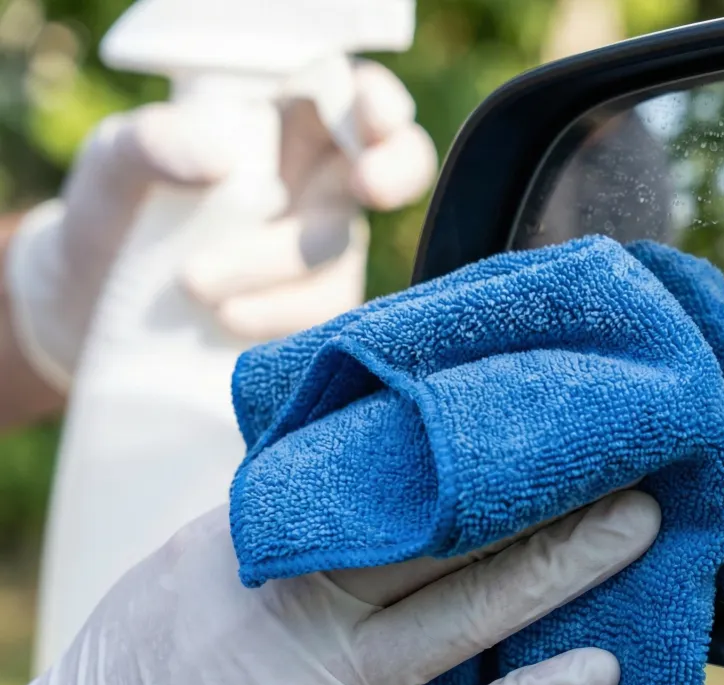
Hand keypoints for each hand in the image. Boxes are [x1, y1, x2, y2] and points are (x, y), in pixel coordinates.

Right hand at [1, 490, 660, 684]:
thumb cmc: (157, 658)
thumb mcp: (200, 556)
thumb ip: (296, 511)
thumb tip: (385, 438)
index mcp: (262, 541)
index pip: (382, 475)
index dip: (467, 440)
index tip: (533, 402)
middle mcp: (297, 609)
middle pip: (443, 532)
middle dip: (541, 489)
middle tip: (628, 445)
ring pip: (465, 615)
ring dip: (561, 566)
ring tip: (639, 524)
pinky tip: (598, 669)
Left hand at [4, 60, 436, 388]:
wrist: (94, 307)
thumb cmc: (114, 214)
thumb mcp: (113, 163)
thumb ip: (152, 143)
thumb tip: (217, 162)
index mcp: (287, 125)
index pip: (355, 95)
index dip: (378, 104)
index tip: (371, 121)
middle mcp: (321, 182)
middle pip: (399, 162)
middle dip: (397, 170)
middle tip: (368, 187)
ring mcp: (325, 249)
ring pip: (340, 251)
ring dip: (279, 266)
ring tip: (195, 285)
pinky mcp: (316, 310)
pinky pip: (326, 313)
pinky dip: (281, 316)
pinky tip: (228, 318)